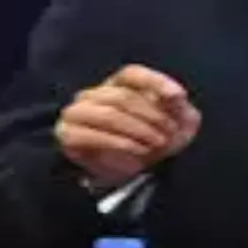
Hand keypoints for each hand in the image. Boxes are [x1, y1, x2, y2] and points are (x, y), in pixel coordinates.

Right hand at [54, 64, 201, 187]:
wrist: (134, 173)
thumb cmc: (154, 140)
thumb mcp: (176, 122)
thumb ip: (177, 105)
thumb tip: (176, 95)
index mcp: (119, 84)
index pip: (132, 74)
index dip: (155, 82)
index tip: (178, 97)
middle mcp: (95, 94)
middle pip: (122, 97)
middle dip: (150, 116)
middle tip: (168, 133)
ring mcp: (78, 112)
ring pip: (108, 114)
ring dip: (136, 130)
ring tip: (155, 143)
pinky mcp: (69, 134)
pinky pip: (90, 134)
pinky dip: (117, 143)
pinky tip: (136, 151)